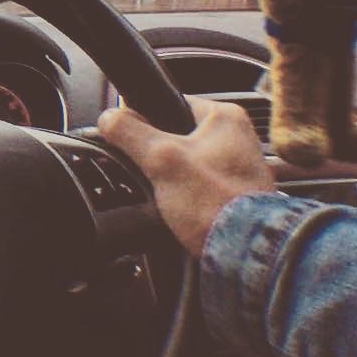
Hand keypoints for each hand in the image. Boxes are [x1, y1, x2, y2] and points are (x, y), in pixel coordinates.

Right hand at [98, 96, 275, 255]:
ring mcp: (236, 166)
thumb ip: (130, 133)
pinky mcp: (233, 192)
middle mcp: (236, 136)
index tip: (130, 141)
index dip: (142, 122)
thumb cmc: (217, 203)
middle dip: (156, 155)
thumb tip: (108, 118)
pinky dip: (185, 196)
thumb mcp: (161, 159)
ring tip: (169, 195)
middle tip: (152, 173)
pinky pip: (197, 185)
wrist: (248, 252)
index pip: (168, 103)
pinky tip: (182, 208)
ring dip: (169, 178)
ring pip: (184, 162)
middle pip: (174, 135)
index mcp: (224, 116)